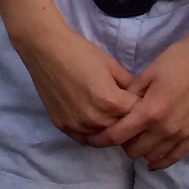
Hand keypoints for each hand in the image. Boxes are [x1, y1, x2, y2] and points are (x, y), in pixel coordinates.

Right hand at [15, 24, 141, 143]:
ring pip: (103, 137)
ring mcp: (77, 125)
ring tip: (110, 115)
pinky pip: (84, 139)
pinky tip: (94, 122)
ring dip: (109, 129)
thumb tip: (140, 94)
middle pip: (121, 129)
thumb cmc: (81, 52)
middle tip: (125, 110)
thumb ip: (129, 83)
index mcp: (111, 102)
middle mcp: (95, 118)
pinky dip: (92, 133)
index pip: (137, 114)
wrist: (47, 50)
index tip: (140, 102)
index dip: (141, 107)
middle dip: (127, 120)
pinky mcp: (63, 126)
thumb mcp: (111, 65)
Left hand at [97, 31, 188, 170]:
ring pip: (153, 156)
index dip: (101, 140)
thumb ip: (131, 95)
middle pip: (134, 150)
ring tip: (138, 140)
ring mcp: (183, 133)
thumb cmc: (177, 59)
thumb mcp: (148, 73)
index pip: (118, 136)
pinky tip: (153, 161)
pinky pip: (175, 157)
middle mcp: (166, 127)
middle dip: (123, 143)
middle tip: (121, 132)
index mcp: (150, 110)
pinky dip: (162, 160)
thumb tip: (116, 109)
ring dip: (141, 151)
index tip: (93, 139)